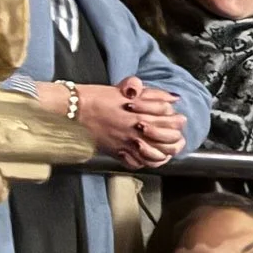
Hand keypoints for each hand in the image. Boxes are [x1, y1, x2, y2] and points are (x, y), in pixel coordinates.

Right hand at [62, 78, 184, 167]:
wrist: (73, 110)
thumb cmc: (96, 97)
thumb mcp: (122, 89)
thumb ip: (148, 92)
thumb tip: (172, 96)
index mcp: (138, 112)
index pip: (167, 118)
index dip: (176, 118)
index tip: (179, 118)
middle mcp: (135, 129)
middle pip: (167, 137)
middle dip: (176, 135)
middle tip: (179, 134)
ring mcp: (127, 143)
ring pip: (157, 154)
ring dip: (167, 152)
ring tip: (170, 148)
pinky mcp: (118, 152)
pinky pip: (140, 163)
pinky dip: (149, 162)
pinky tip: (153, 157)